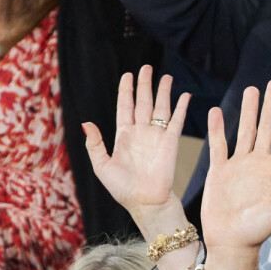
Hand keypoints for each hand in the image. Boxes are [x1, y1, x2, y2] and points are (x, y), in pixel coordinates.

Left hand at [84, 65, 189, 228]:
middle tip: (146, 67)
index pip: (125, 107)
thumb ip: (95, 144)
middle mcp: (141, 132)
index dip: (126, 91)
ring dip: (163, 91)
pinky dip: (181, 107)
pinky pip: (177, 120)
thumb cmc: (122, 188)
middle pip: (142, 101)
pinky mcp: (171, 142)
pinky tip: (185, 95)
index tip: (127, 76)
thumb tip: (86, 123)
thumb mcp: (102, 165)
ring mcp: (156, 136)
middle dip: (144, 84)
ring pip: (160, 107)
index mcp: (123, 136)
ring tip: (165, 76)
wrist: (145, 202)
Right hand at [199, 81, 270, 269]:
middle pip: (269, 127)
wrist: (230, 243)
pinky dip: (218, 128)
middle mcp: (260, 164)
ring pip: (246, 131)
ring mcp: (240, 165)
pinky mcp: (220, 171)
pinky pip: (219, 145)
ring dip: (249, 110)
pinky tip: (217, 112)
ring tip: (251, 89)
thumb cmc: (257, 232)